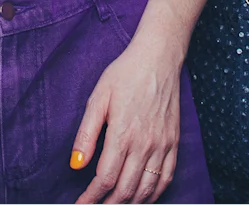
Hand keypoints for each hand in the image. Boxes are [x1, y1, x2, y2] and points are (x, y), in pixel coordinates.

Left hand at [71, 37, 181, 203]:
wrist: (159, 58)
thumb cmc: (125, 74)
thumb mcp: (98, 98)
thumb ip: (86, 134)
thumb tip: (75, 164)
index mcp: (123, 134)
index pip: (105, 178)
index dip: (91, 197)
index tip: (80, 204)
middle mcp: (145, 144)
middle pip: (126, 189)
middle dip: (109, 204)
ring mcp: (162, 145)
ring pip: (147, 188)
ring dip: (131, 203)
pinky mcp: (173, 142)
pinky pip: (166, 177)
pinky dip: (155, 193)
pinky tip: (144, 197)